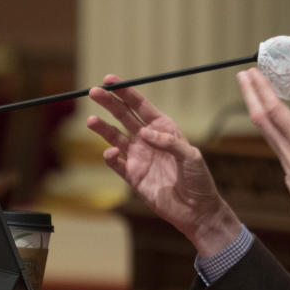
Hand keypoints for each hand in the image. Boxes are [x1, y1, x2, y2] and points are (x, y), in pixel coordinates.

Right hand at [86, 75, 240, 255]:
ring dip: (103, 129)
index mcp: (164, 129)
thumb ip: (169, 142)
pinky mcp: (133, 176)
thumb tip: (144, 132)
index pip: (141, 106)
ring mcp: (139, 157)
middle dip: (109, 103)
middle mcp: (149, 140)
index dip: (126, 92)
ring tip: (91, 120)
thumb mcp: (191, 156)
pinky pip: (116, 163)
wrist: (196, 209)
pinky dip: (110, 157)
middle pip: (124, 116)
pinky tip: (112, 153)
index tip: (110, 80)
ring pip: (115, 137)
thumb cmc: (198, 179)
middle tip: (93, 92)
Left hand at [236, 68, 289, 264]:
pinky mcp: (288, 169)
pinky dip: (267, 124)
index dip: (262, 90)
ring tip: (251, 91)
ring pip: (265, 129)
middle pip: (262, 117)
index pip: (276, 111)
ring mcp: (286, 160)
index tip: (252, 72)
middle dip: (251, 93)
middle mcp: (288, 149)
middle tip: (242, 73)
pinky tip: (270, 122)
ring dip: (256, 107)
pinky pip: (272, 140)